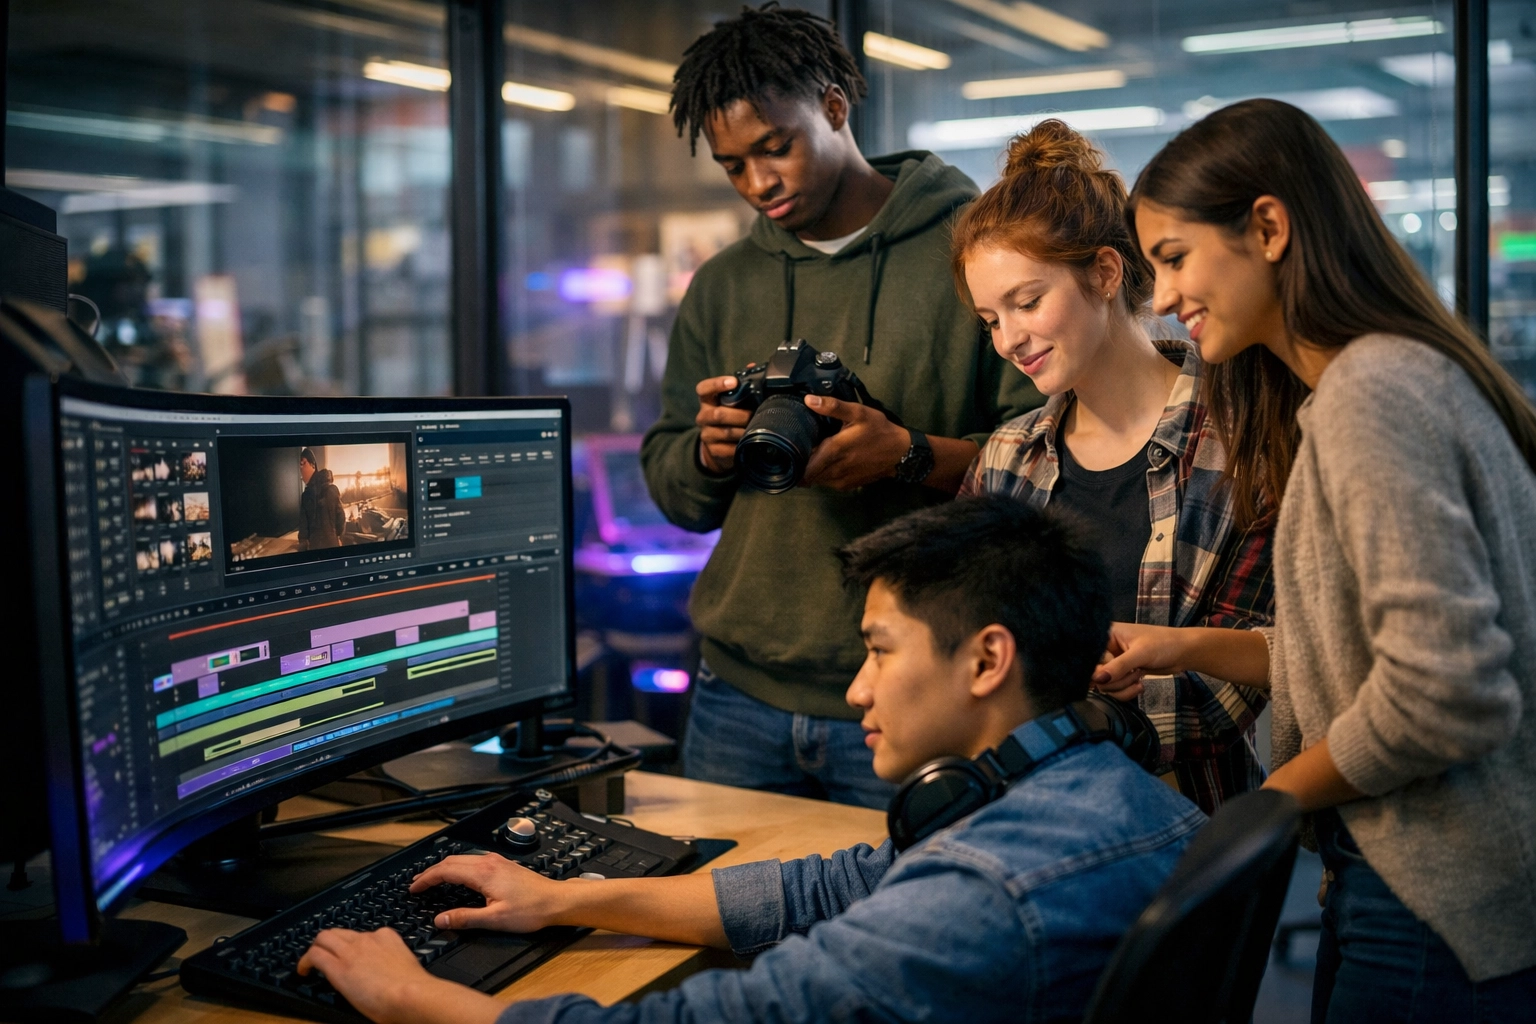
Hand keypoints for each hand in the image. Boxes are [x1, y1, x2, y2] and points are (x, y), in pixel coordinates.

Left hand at [296, 927, 487, 1023]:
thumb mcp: (406, 967)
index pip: (364, 935)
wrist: (411, 995)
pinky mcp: (338, 967)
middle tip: (325, 956)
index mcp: (388, 938)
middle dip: (330, 942)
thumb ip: (395, 965)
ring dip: (316, 948)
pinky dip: (304, 962)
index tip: (353, 957)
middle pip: (340, 931)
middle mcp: (368, 939)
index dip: (354, 946)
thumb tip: (393, 978)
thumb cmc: (415, 990)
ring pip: (323, 937)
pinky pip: (314, 955)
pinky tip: (303, 971)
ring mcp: (352, 951)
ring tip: (310, 962)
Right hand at [409, 852, 561, 932]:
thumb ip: (465, 918)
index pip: (445, 871)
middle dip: (431, 871)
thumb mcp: (495, 919)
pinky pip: (473, 860)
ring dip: (444, 868)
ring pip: (462, 859)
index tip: (413, 888)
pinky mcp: (503, 865)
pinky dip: (458, 867)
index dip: (426, 879)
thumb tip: (441, 919)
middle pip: (451, 861)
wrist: (556, 901)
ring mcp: (497, 862)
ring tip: (432, 879)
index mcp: (483, 873)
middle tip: (417, 883)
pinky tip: (458, 876)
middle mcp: (489, 863)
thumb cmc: (531, 910)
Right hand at [695, 375, 751, 473]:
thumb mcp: (732, 400)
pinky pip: (729, 448)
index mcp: (707, 400)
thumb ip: (741, 384)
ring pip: (726, 432)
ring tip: (755, 428)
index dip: (717, 384)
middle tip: (753, 414)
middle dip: (739, 415)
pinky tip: (749, 442)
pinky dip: (741, 445)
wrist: (718, 446)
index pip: (704, 388)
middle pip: (718, 414)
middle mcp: (703, 416)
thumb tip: (752, 366)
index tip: (733, 382)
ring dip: (743, 430)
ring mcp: (707, 434)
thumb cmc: (729, 416)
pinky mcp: (713, 450)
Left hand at [800, 395, 909, 489]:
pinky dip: (823, 475)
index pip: (803, 465)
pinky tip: (828, 462)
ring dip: (811, 470)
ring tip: (813, 455)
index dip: (793, 459)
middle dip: (800, 464)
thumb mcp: (858, 412)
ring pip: (815, 480)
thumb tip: (809, 400)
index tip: (789, 449)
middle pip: (806, 474)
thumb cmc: (879, 430)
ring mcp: (841, 480)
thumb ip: (833, 406)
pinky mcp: (847, 486)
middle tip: (799, 450)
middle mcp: (835, 469)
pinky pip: (827, 483)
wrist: (900, 453)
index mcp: (834, 450)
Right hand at [1093, 623, 1190, 695]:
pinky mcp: (1121, 674)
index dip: (1100, 668)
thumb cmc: (1163, 644)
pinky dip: (1126, 691)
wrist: (1183, 653)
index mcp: (1105, 634)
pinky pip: (1114, 689)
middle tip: (1134, 674)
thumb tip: (1097, 679)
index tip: (1112, 673)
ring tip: (1139, 677)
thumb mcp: (1141, 653)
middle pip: (1095, 673)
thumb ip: (1118, 666)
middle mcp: (1105, 648)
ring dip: (1123, 686)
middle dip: (1115, 680)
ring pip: (1104, 684)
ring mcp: (1113, 662)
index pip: (1090, 656)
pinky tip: (1139, 685)